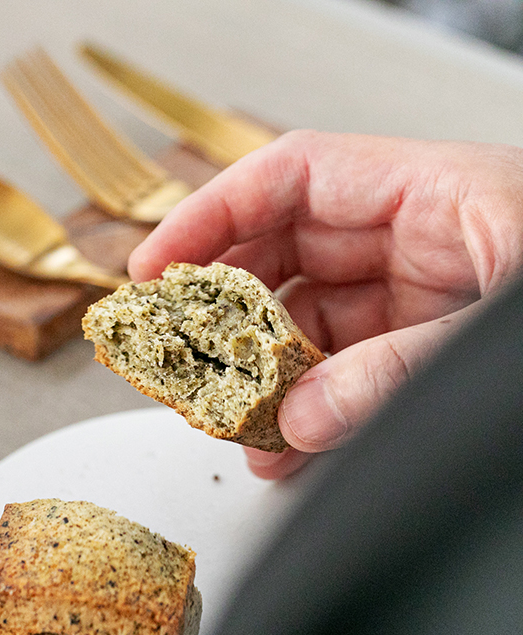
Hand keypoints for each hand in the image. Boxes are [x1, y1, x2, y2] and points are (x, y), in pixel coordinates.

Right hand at [128, 131, 522, 477]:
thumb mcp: (498, 330)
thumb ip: (400, 369)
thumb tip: (303, 415)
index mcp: (442, 192)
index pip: (296, 177)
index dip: (212, 214)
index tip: (155, 266)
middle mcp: (423, 238)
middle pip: (285, 254)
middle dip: (225, 313)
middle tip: (179, 358)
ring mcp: (426, 296)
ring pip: (309, 327)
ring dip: (265, 381)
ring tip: (236, 428)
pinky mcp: (430, 350)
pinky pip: (348, 375)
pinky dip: (310, 412)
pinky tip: (287, 448)